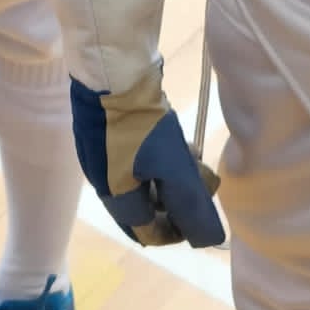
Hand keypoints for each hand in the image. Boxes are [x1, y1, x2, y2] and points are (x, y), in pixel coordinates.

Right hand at [72, 74, 224, 247]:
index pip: (147, 231)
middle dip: (178, 197)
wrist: (111, 70)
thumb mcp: (173, 169)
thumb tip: (208, 239)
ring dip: (172, 174)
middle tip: (200, 179)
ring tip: (193, 155)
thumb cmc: (142, 125)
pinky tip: (176, 138)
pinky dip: (160, 156)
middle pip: (146, 204)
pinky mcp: (104, 129)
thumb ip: (191, 206)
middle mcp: (102, 179)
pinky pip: (136, 155)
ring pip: (144, 178)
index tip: (201, 215)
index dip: (178, 231)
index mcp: (114, 195)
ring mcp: (100, 152)